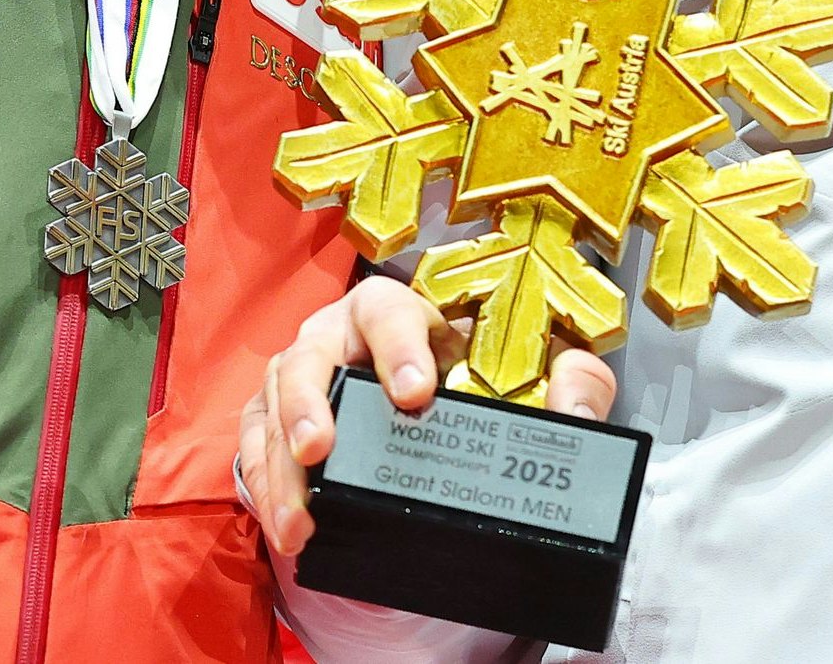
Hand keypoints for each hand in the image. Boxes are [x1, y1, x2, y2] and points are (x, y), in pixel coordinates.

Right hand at [237, 274, 616, 555]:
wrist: (433, 421)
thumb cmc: (476, 383)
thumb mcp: (533, 379)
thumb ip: (574, 383)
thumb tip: (579, 404)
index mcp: (400, 314)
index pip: (390, 310)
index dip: (399, 346)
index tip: (416, 394)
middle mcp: (337, 336)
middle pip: (309, 353)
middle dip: (310, 402)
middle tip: (323, 450)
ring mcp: (297, 378)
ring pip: (273, 406)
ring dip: (280, 464)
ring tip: (301, 519)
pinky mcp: (270, 421)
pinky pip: (253, 448)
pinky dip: (263, 488)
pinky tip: (285, 524)